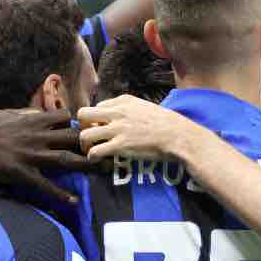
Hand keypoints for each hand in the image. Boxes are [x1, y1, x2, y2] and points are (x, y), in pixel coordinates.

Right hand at [0, 109, 94, 204]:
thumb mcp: (2, 115)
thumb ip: (22, 114)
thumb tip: (35, 112)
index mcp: (30, 120)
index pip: (65, 117)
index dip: (78, 123)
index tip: (88, 131)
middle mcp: (35, 135)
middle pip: (72, 136)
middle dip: (91, 142)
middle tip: (108, 150)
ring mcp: (29, 155)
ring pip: (66, 159)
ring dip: (87, 165)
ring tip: (103, 170)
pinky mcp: (21, 174)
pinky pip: (45, 186)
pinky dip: (61, 195)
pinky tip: (74, 201)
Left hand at [78, 95, 202, 162]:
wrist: (177, 135)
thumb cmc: (166, 123)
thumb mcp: (146, 106)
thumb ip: (130, 109)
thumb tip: (120, 117)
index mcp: (124, 101)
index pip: (98, 106)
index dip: (98, 118)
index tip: (103, 127)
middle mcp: (117, 112)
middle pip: (83, 114)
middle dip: (83, 126)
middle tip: (91, 135)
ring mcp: (117, 129)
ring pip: (85, 135)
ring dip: (85, 144)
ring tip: (92, 149)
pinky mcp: (120, 146)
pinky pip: (95, 151)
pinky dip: (92, 157)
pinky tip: (97, 159)